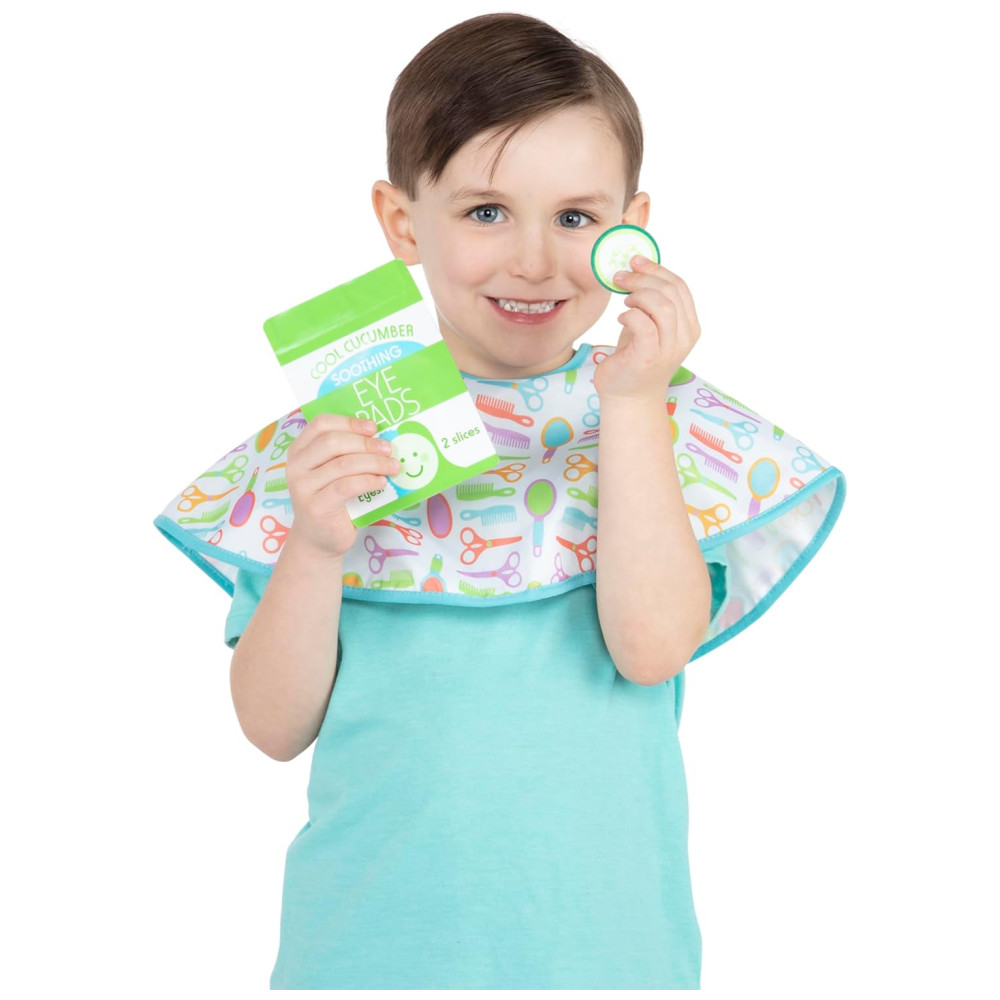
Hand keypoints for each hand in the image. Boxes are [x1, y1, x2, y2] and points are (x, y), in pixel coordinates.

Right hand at [285, 414, 400, 557]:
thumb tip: (381, 439)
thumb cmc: (332, 502)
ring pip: (343, 464)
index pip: (321, 424)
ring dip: (374, 463)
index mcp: (300, 450)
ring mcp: (303, 487)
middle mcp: (297, 466)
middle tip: (388, 449)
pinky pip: (347, 486)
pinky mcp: (316, 506)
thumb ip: (347, 454)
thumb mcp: (334, 473)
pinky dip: (369, 482)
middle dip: (366, 443)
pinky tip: (381, 483)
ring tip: (392, 467)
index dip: (350, 422)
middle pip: (333, 441)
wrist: (319, 540)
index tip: (373, 427)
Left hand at [592, 255, 700, 400]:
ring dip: (638, 295)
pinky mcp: (648, 357)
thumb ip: (652, 303)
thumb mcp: (651, 327)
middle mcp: (684, 337)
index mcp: (689, 326)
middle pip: (671, 292)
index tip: (636, 261)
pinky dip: (629, 315)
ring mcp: (668, 348)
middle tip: (621, 277)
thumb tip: (639, 269)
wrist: (629, 398)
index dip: (657, 269)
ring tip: (624, 300)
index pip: (680, 287)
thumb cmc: (636, 359)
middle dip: (643, 278)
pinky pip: (643, 324)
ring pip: (661, 306)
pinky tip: (621, 319)